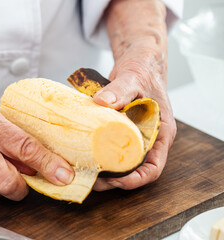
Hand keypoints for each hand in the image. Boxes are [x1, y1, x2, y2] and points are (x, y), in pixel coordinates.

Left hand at [92, 42, 176, 190]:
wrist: (137, 60)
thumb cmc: (144, 69)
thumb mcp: (134, 78)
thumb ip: (120, 90)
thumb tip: (102, 103)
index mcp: (161, 133)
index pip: (153, 167)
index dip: (135, 179)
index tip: (115, 181)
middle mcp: (148, 138)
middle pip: (133, 169)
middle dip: (113, 178)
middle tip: (91, 176)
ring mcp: (133, 135)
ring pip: (119, 160)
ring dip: (102, 168)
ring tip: (83, 168)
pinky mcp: (119, 129)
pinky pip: (109, 146)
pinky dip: (97, 152)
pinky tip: (81, 152)